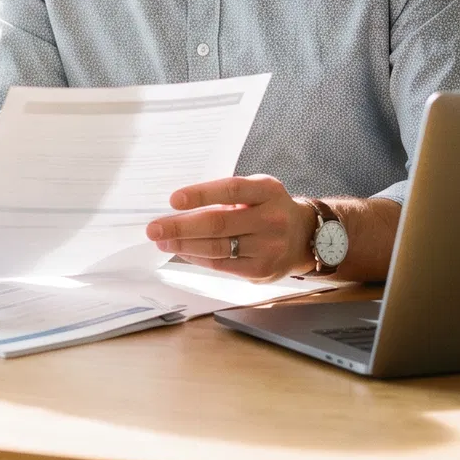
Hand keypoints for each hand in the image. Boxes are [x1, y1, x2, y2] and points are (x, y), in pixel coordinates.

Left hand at [145, 174, 311, 282]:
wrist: (305, 236)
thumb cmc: (268, 209)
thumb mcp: (256, 192)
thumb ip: (226, 196)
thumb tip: (179, 208)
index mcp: (267, 191)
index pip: (231, 189)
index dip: (201, 194)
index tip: (173, 200)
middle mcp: (271, 218)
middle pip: (219, 223)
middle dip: (181, 227)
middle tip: (154, 228)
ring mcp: (268, 247)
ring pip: (218, 247)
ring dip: (184, 245)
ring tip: (162, 241)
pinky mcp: (261, 270)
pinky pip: (222, 265)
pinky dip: (198, 258)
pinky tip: (182, 253)